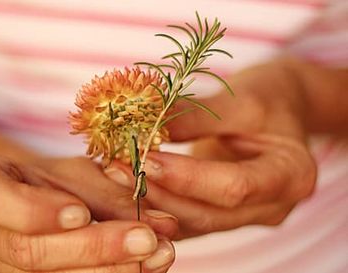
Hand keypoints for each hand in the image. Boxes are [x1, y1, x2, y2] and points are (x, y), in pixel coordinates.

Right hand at [0, 156, 176, 271]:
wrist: (29, 196)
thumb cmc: (51, 178)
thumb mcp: (76, 173)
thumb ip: (113, 196)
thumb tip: (164, 224)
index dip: (36, 211)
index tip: (82, 213)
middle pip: (29, 251)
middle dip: (94, 249)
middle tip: (147, 240)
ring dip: (110, 270)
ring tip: (157, 255)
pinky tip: (145, 267)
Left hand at [104, 59, 316, 238]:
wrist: (280, 107)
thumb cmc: (268, 96)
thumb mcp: (240, 99)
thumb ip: (195, 117)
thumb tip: (144, 126)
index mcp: (291, 175)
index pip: (234, 187)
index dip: (187, 177)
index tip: (146, 158)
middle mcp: (274, 206)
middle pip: (210, 213)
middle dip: (161, 193)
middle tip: (119, 169)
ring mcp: (249, 216)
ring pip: (194, 222)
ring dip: (153, 203)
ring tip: (117, 176)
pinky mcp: (227, 215)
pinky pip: (189, 219)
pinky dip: (159, 206)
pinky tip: (130, 188)